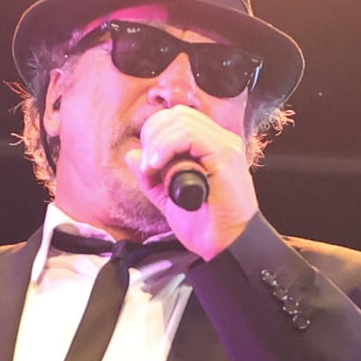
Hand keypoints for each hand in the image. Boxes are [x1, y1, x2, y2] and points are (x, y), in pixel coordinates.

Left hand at [137, 105, 258, 259]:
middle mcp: (221, 141)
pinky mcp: (227, 155)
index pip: (178, 118)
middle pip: (178, 114)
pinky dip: (168, 147)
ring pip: (182, 120)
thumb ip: (151, 177)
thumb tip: (133, 155)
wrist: (227, 247)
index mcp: (211, 146)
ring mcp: (226, 146)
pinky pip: (190, 136)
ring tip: (152, 169)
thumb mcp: (168, 198)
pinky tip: (159, 165)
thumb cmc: (206, 226)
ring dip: (158, 142)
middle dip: (152, 135)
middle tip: (148, 166)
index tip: (147, 164)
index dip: (155, 133)